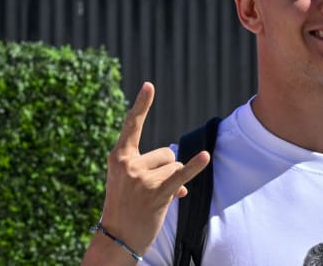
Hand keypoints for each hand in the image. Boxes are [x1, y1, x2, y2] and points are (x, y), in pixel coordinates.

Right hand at [84, 82, 209, 261]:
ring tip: (154, 199)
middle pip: (167, 153)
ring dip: (173, 183)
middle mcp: (128, 164)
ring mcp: (142, 179)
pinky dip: (195, 166)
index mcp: (118, 157)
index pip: (131, 126)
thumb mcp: (130, 181)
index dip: (142, 105)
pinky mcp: (157, 192)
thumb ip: (152, 169)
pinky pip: (181, 175)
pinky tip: (205, 156)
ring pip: (175, 167)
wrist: (117, 237)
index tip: (149, 85)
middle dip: (166, 171)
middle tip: (148, 192)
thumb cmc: (125, 206)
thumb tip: (183, 177)